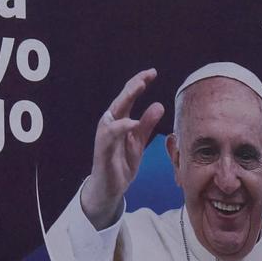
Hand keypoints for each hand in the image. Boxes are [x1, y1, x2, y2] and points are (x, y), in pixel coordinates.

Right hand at [77, 68, 163, 228]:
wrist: (109, 187)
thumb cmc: (121, 163)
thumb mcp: (139, 141)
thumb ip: (147, 124)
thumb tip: (159, 105)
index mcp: (120, 120)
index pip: (129, 96)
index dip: (139, 83)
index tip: (152, 73)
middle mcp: (110, 123)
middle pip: (121, 99)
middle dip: (134, 85)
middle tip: (148, 74)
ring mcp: (105, 135)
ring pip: (114, 111)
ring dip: (126, 98)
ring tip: (139, 87)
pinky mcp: (102, 148)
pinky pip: (111, 134)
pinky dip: (122, 126)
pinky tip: (133, 122)